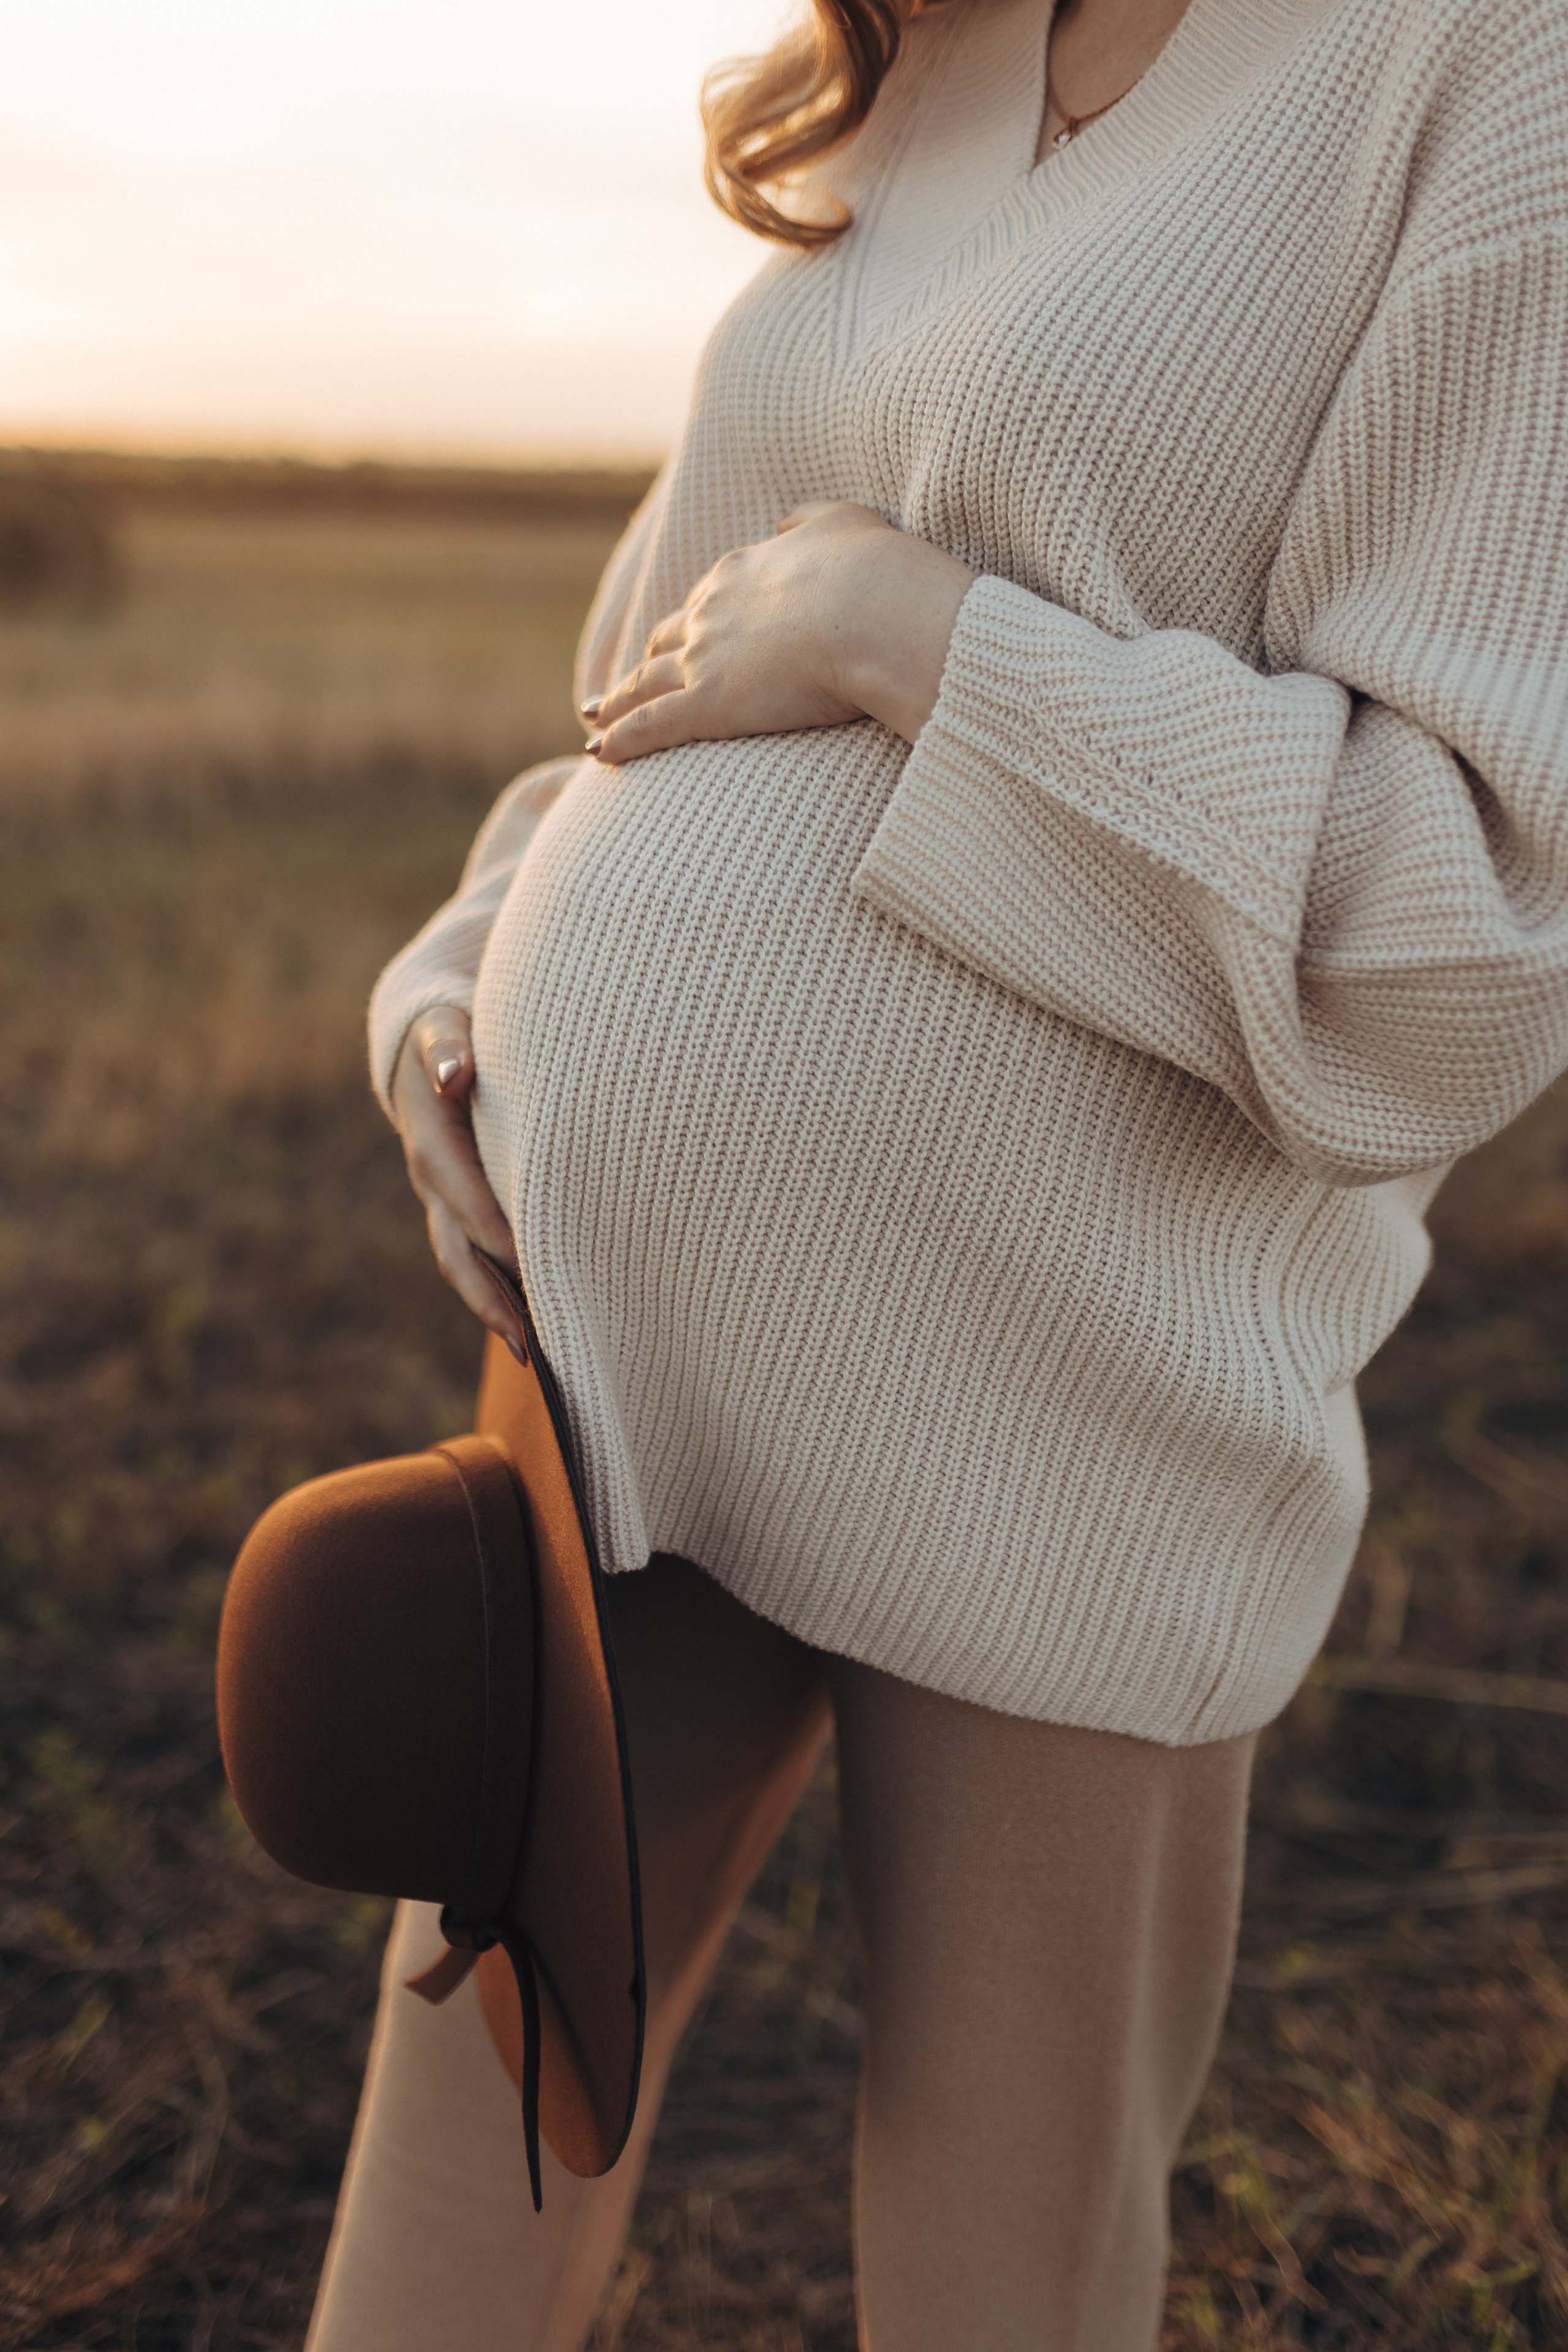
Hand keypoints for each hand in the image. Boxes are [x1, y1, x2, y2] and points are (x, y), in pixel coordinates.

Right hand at [389, 1008, 525, 1357]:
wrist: (423, 1043)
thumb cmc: (448, 1032)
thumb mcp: (443, 1027)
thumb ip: (449, 1047)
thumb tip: (454, 1073)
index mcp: (432, 1145)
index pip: (467, 1201)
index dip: (497, 1237)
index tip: (536, 1270)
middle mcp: (432, 1183)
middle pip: (458, 1254)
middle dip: (492, 1300)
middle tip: (532, 1346)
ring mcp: (443, 1201)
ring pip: (463, 1265)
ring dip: (495, 1310)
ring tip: (536, 1354)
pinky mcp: (459, 1209)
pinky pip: (475, 1258)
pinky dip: (501, 1291)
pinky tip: (539, 1320)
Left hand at [584, 501, 973, 762]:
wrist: (877, 612)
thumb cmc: (876, 570)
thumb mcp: (843, 522)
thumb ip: (808, 521)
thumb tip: (783, 521)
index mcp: (740, 572)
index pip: (704, 603)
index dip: (693, 624)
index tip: (685, 639)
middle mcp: (710, 613)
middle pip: (666, 640)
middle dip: (649, 661)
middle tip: (633, 682)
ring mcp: (704, 659)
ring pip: (645, 684)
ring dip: (618, 701)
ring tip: (599, 716)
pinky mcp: (707, 705)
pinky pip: (650, 726)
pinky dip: (619, 739)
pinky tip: (598, 754)